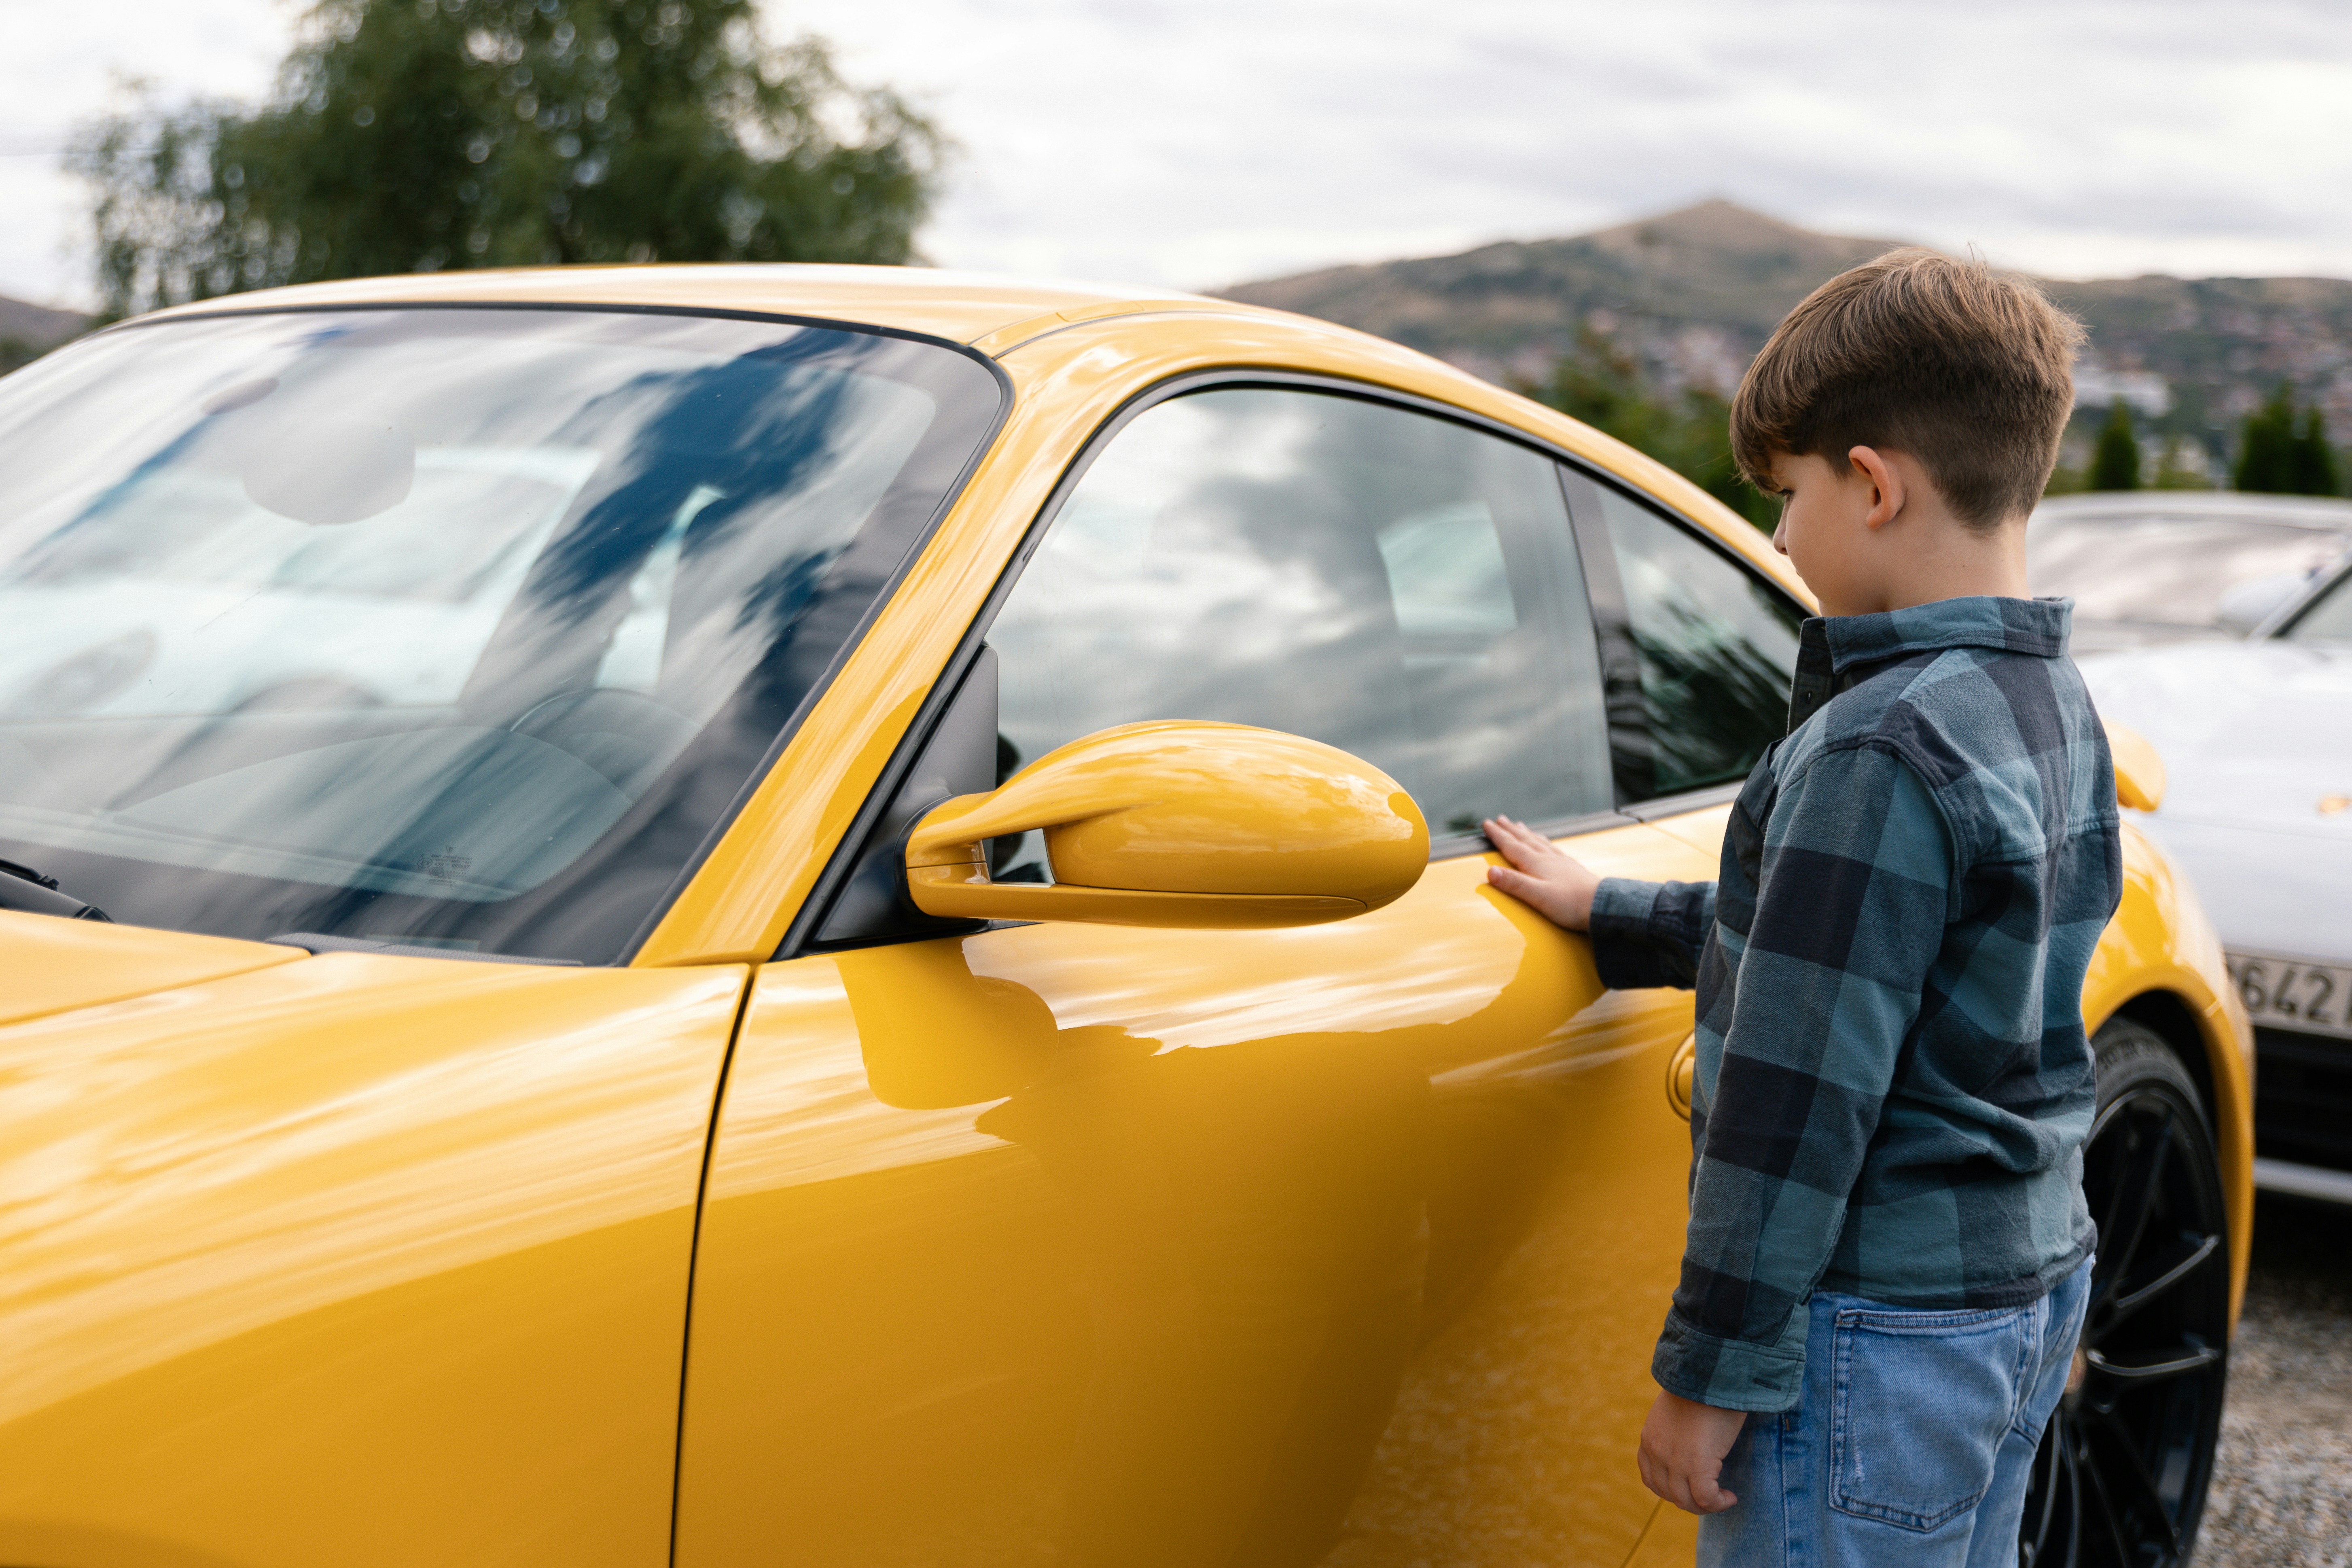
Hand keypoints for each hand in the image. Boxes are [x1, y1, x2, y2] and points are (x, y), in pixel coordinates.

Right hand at [1481, 815, 1601, 931]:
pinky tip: (1547, 844)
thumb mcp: (1537, 896)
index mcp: (1536, 863)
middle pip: (1524, 839)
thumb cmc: (1570, 904)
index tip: (1487, 824)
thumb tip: (1490, 872)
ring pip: (1538, 841)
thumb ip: (1514, 883)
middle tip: (1500, 819)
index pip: (1512, 846)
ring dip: (1526, 833)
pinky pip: (1552, 848)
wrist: (1600, 905)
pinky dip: (1544, 842)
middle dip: (1509, 830)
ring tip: (1519, 826)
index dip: (1498, 835)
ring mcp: (1560, 861)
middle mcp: (1547, 858)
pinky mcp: (1570, 867)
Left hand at [1637, 1389, 1746, 1514]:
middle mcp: (1656, 1452)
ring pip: (1685, 1501)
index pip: (1650, 1478)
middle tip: (1711, 1495)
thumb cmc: (1702, 1387)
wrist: (1712, 1372)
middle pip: (1668, 1494)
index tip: (1692, 1486)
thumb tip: (1690, 1447)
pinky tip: (1730, 1496)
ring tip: (1721, 1498)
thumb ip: (1675, 1431)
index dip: (1672, 1489)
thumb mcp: (1677, 1411)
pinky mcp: (1696, 1464)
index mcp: (1649, 1438)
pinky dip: (1718, 1503)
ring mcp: (1674, 1460)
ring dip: (1705, 1505)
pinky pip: (1705, 1498)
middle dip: (1690, 1500)